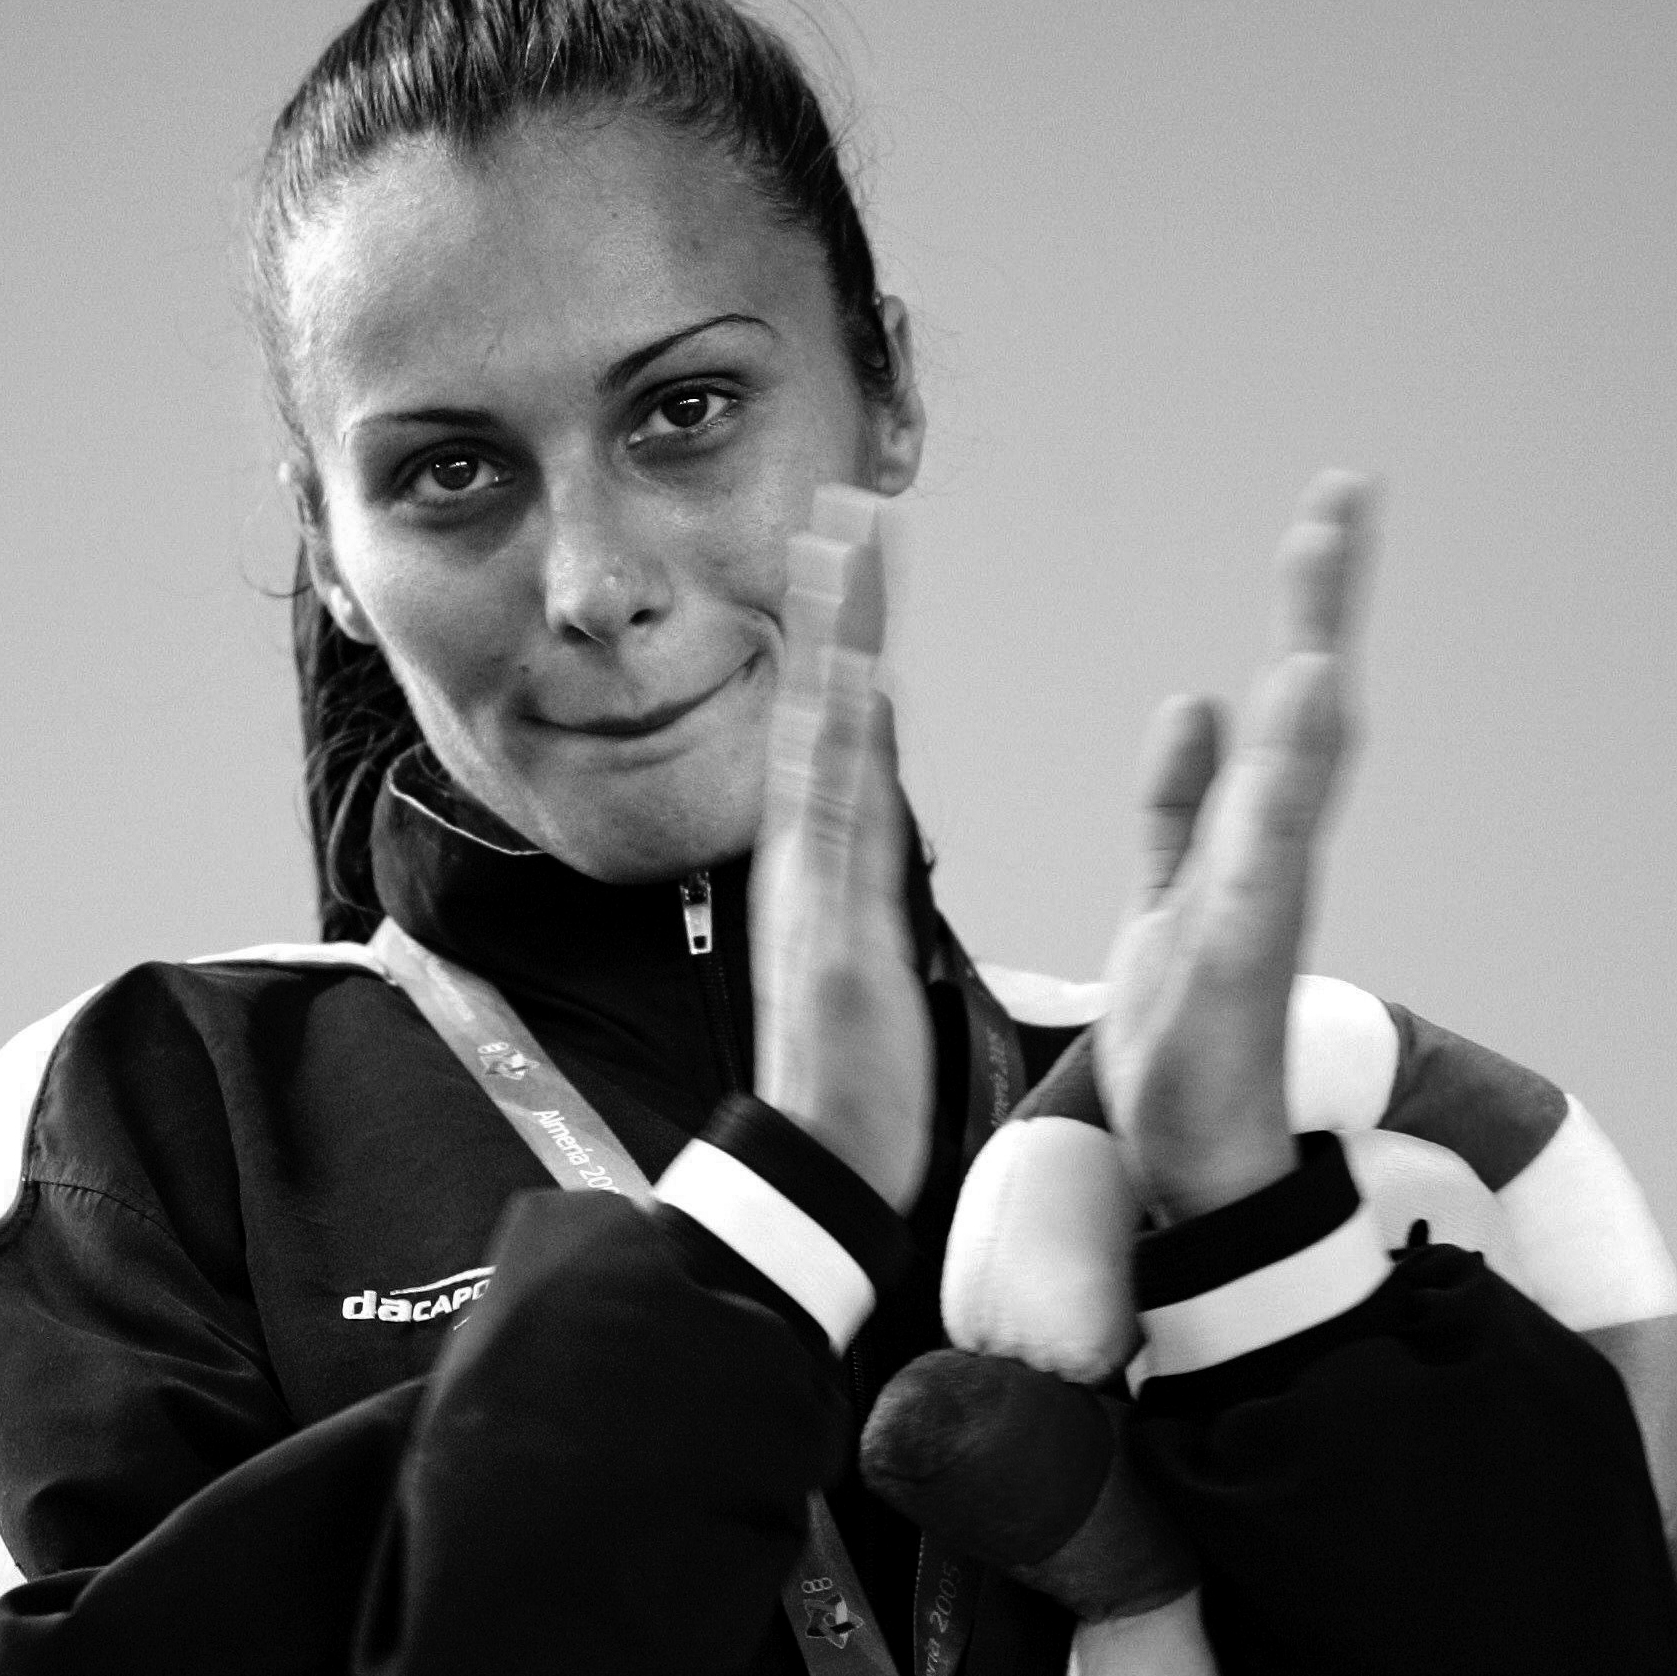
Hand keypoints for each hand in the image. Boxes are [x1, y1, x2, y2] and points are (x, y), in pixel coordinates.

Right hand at [754, 486, 930, 1214]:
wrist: (826, 1166)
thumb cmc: (856, 1078)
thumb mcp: (867, 955)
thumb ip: (862, 879)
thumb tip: (867, 805)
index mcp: (826, 865)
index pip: (837, 727)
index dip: (845, 640)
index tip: (855, 556)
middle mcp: (809, 859)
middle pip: (820, 708)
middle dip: (834, 607)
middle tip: (847, 509)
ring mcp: (814, 887)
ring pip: (823, 739)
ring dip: (836, 645)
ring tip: (847, 551)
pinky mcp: (829, 927)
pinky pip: (837, 819)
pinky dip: (842, 746)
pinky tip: (856, 680)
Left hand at [1095, 472, 1380, 1222]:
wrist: (1193, 1158)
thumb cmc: (1188, 1038)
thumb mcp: (1167, 896)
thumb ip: (1182, 804)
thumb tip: (1195, 702)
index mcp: (1251, 838)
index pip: (1288, 701)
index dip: (1308, 603)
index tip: (1328, 508)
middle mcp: (1274, 859)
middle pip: (1313, 711)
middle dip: (1325, 605)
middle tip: (1343, 498)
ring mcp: (1265, 908)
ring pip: (1301, 775)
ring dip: (1311, 683)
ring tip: (1321, 577)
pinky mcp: (1239, 962)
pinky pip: (1261, 864)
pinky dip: (1274, 794)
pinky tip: (1286, 719)